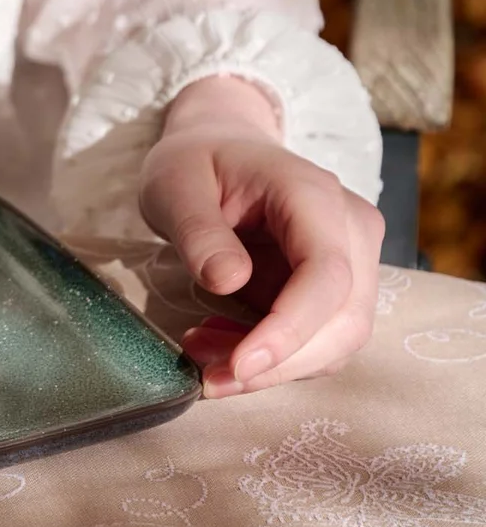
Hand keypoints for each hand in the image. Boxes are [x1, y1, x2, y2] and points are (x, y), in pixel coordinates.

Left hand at [139, 76, 384, 397]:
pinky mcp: (335, 288)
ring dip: (274, 367)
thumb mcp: (175, 186)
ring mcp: (352, 260)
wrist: (219, 147)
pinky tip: (219, 342)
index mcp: (314, 195)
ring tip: (202, 355)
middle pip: (343, 319)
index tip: (239, 366)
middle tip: (207, 379)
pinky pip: (318, 338)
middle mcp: (350, 229)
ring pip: (337, 339)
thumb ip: (199, 232)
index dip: (289, 330)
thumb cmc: (196, 163)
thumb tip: (228, 283)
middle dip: (278, 363)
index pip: (326, 274)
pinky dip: (273, 356)